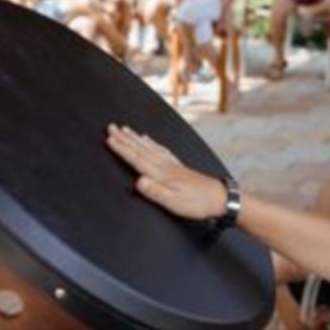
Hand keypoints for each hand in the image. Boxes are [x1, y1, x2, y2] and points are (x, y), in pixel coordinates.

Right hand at [106, 124, 226, 220]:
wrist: (220, 198)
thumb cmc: (197, 203)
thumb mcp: (175, 203)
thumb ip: (155, 192)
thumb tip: (138, 181)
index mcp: (161, 175)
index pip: (137, 159)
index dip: (122, 149)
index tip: (109, 139)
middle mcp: (165, 166)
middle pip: (140, 149)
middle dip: (124, 138)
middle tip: (111, 126)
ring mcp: (172, 164)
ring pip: (149, 147)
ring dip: (135, 138)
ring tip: (125, 129)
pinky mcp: (178, 166)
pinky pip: (160, 149)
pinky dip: (151, 143)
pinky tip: (147, 139)